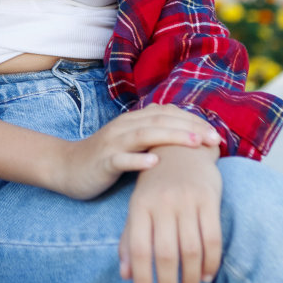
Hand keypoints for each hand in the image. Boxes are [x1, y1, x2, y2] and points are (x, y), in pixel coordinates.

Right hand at [51, 105, 220, 201]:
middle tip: (216, 139)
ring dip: (171, 137)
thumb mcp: (131, 144)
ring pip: (144, 134)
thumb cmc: (105, 159)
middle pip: (160, 120)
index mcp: (133, 122)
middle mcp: (123, 127)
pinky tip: (154, 163)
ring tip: (195, 143)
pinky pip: (120, 159)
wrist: (65, 167)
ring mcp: (112, 143)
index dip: (194, 121)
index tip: (217, 134)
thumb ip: (154, 138)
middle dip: (191, 128)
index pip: (168, 114)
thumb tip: (191, 140)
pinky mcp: (102, 162)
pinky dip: (138, 160)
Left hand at [121, 143, 222, 282]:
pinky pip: (213, 238)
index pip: (138, 249)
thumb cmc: (155, 185)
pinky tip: (207, 276)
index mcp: (139, 206)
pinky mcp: (209, 200)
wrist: (180, 149)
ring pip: (190, 250)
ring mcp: (186, 201)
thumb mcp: (137, 207)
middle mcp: (161, 203)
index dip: (141, 278)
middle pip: (164, 254)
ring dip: (190, 279)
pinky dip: (211, 262)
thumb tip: (125, 275)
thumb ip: (129, 239)